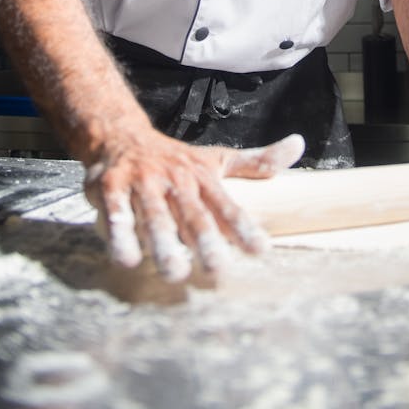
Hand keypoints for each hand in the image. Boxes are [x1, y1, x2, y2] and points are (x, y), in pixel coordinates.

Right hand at [84, 129, 304, 281]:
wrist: (122, 136)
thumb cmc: (176, 160)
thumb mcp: (216, 159)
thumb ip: (255, 162)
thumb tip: (298, 146)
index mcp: (202, 177)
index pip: (226, 206)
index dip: (243, 228)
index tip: (261, 251)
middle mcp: (175, 180)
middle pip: (192, 215)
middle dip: (204, 241)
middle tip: (216, 270)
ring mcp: (143, 183)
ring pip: (154, 216)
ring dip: (163, 244)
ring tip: (174, 272)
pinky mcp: (111, 188)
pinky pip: (115, 213)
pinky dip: (120, 234)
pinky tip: (127, 257)